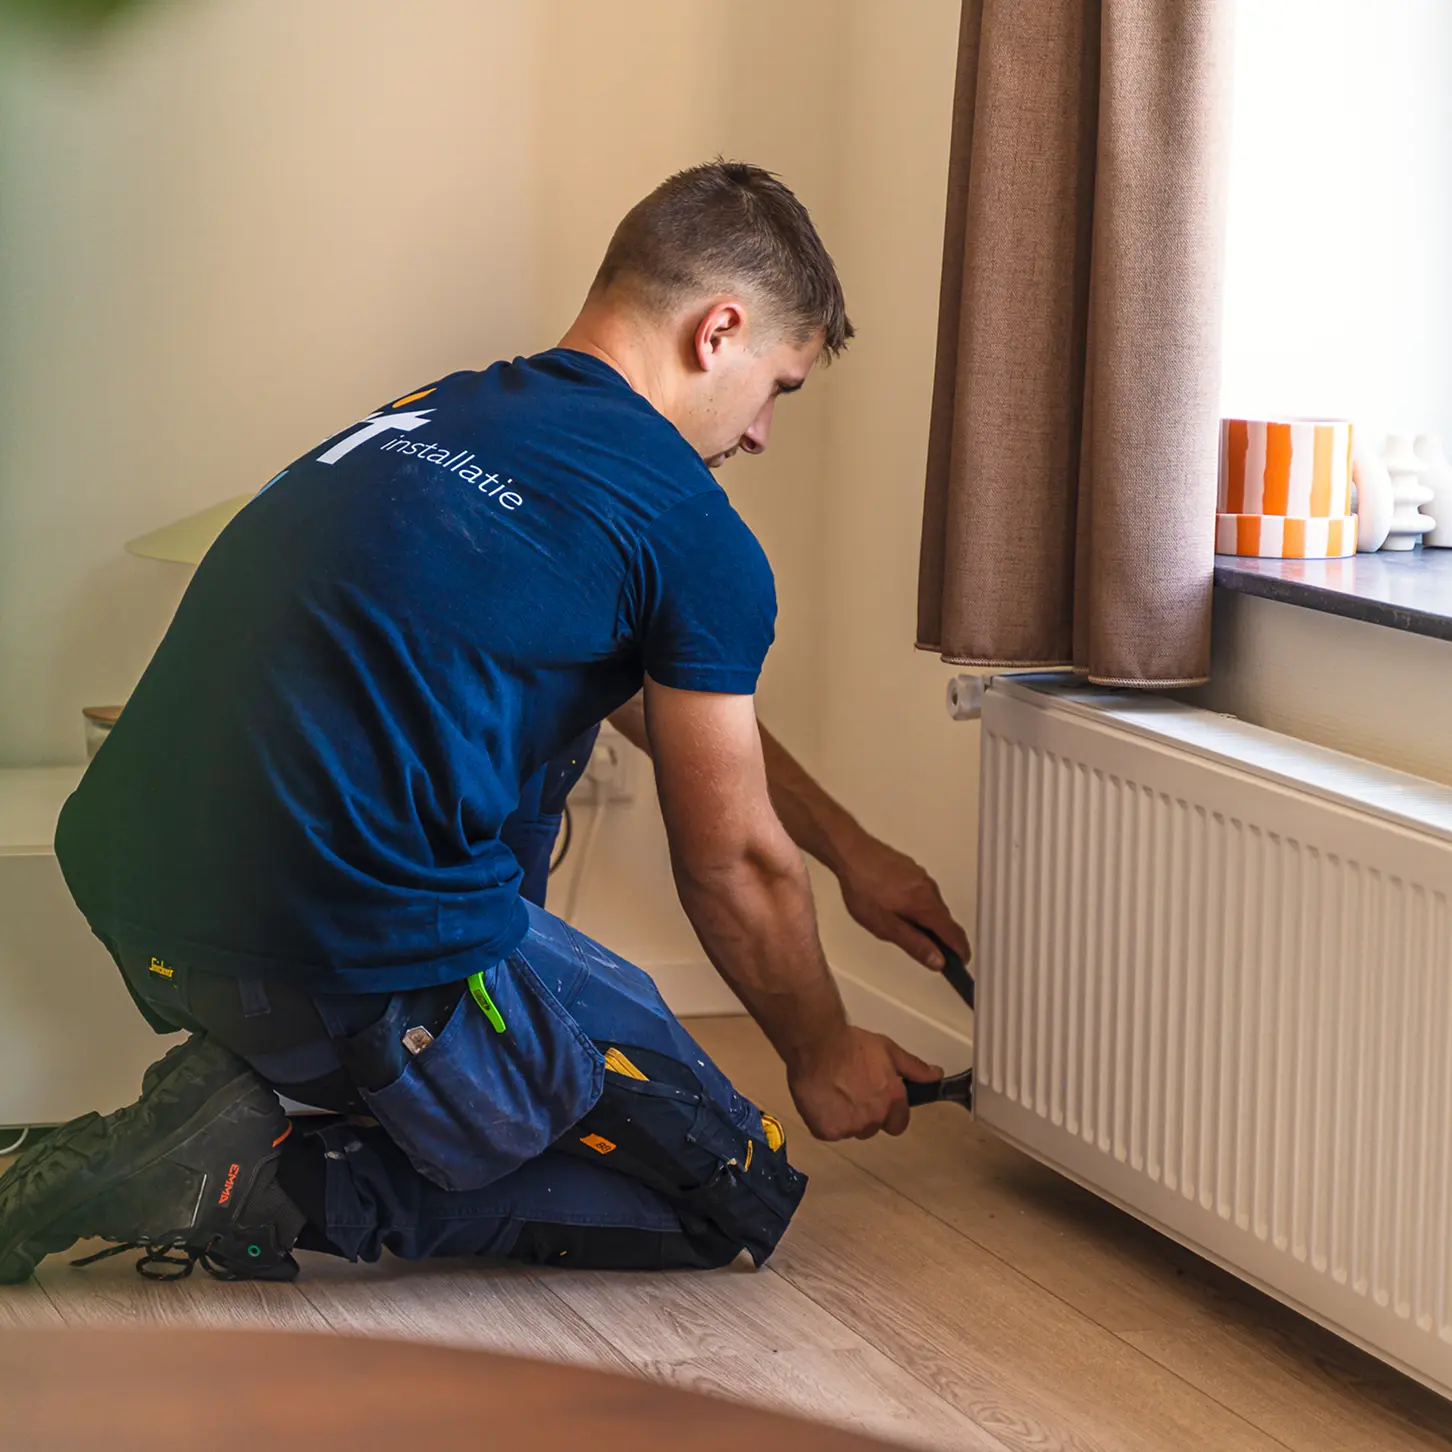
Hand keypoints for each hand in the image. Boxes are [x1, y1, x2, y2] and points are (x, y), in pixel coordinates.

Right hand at [787, 1025, 941, 1140]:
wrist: (816, 1045)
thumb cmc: (850, 1043)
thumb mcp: (887, 1049)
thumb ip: (914, 1067)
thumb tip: (936, 1075)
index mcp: (892, 1100)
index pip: (898, 1124)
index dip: (888, 1113)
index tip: (876, 1101)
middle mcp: (874, 1117)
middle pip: (872, 1127)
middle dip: (864, 1113)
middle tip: (850, 1090)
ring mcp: (850, 1127)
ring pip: (850, 1130)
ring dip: (844, 1118)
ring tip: (832, 1092)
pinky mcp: (827, 1131)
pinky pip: (829, 1132)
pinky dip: (824, 1120)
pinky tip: (820, 1100)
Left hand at [835, 833, 971, 972]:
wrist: (851, 853)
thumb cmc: (863, 888)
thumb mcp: (885, 926)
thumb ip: (914, 944)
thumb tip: (937, 960)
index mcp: (926, 906)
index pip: (954, 934)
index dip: (960, 952)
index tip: (961, 963)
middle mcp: (930, 889)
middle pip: (945, 920)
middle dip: (941, 939)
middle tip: (931, 954)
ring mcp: (921, 877)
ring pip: (933, 905)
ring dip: (927, 921)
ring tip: (908, 931)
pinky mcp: (912, 869)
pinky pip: (923, 892)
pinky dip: (919, 906)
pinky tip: (899, 908)